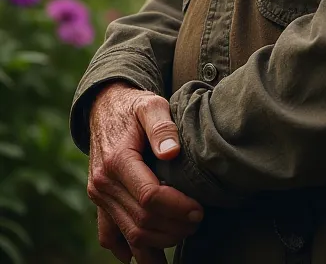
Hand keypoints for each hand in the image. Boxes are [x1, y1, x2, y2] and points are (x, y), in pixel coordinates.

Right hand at [88, 82, 202, 261]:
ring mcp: (98, 196)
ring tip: (183, 232)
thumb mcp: (151, 105)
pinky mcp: (99, 202)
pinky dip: (129, 250)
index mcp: (117, 160)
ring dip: (159, 242)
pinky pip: (109, 236)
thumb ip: (162, 126)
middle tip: (198, 220)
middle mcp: (103, 183)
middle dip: (174, 227)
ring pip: (130, 235)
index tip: (199, 208)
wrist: (105, 107)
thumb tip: (172, 152)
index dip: (177, 208)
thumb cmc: (134, 106)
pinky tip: (149, 254)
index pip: (150, 197)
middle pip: (142, 221)